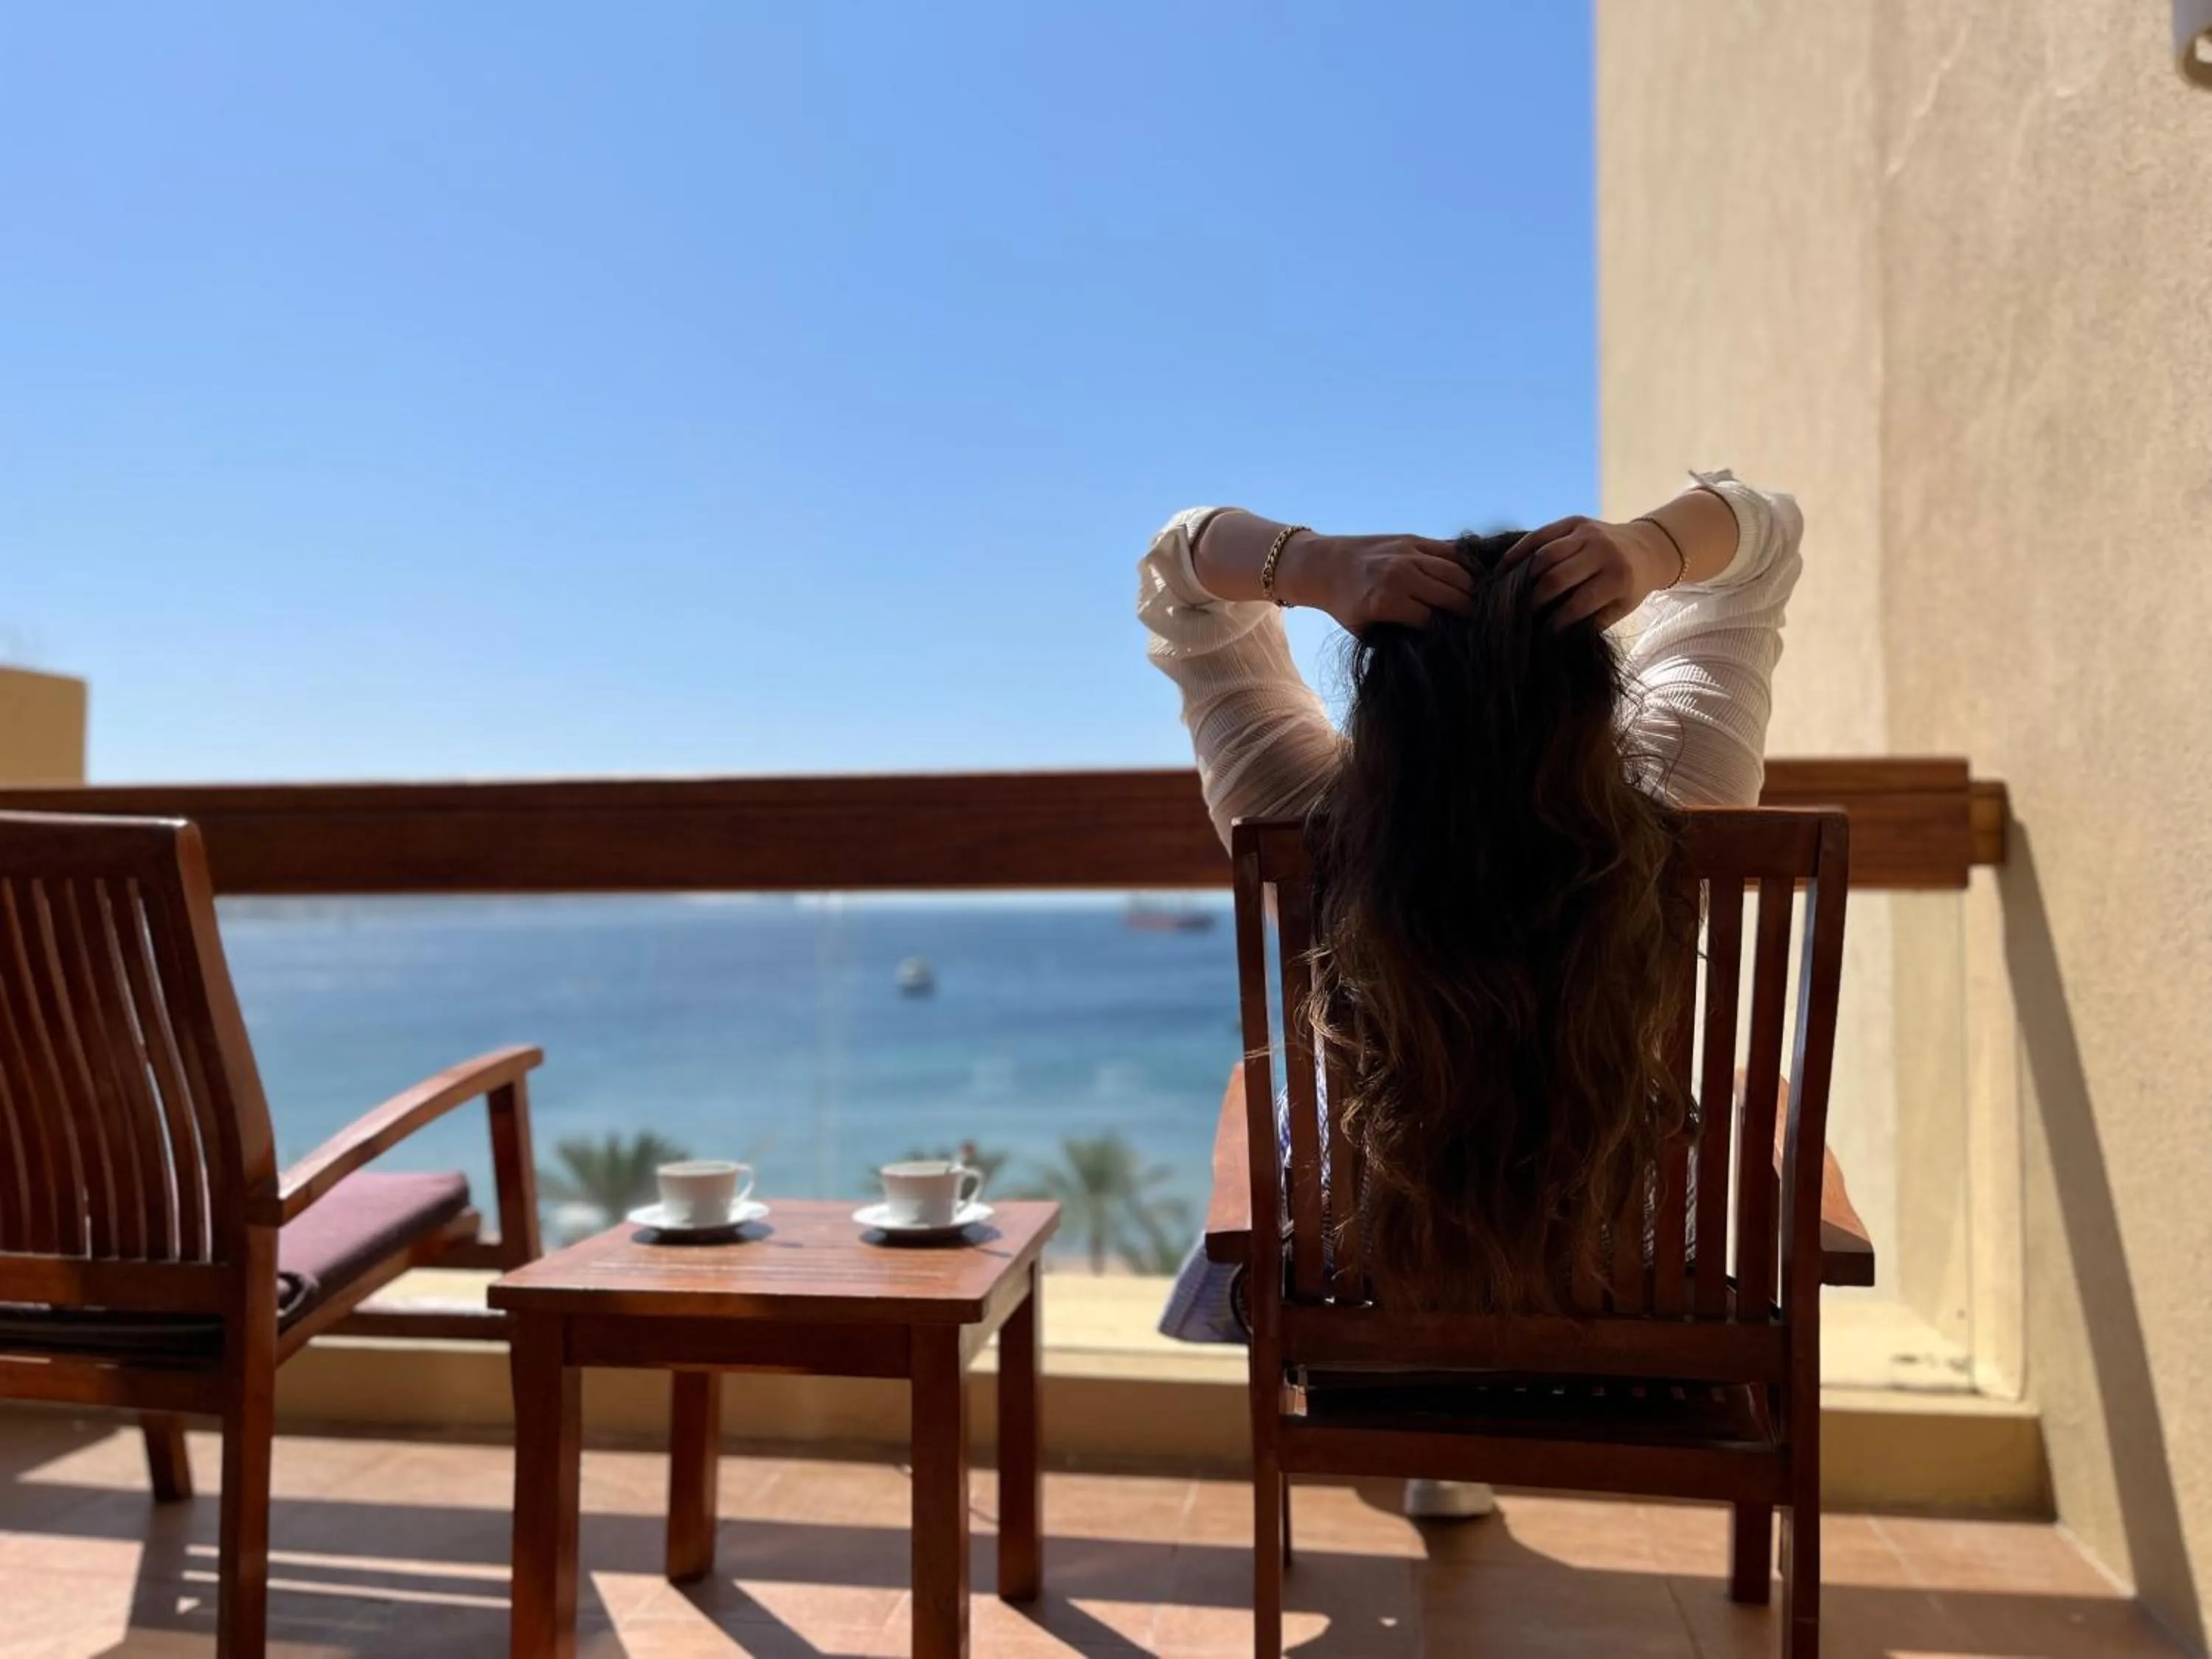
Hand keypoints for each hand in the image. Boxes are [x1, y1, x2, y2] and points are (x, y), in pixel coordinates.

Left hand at [1277, 532, 1473, 634]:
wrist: (1323, 565)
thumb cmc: (1343, 604)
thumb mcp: (1362, 631)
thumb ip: (1392, 639)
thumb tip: (1427, 649)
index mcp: (1387, 602)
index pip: (1432, 621)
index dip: (1447, 632)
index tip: (1457, 640)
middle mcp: (1400, 576)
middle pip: (1451, 596)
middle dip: (1467, 612)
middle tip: (1477, 623)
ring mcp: (1408, 554)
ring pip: (1456, 572)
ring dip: (1471, 589)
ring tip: (1477, 603)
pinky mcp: (1412, 540)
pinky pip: (1449, 551)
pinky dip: (1463, 565)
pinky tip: (1471, 578)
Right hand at [1499, 516, 1673, 630]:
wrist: (1647, 547)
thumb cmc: (1629, 586)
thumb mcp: (1620, 607)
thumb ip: (1591, 620)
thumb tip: (1553, 637)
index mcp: (1618, 577)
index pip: (1578, 603)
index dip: (1556, 621)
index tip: (1542, 634)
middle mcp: (1602, 551)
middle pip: (1556, 576)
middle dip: (1535, 599)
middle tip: (1522, 615)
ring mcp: (1587, 533)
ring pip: (1544, 554)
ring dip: (1524, 577)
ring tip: (1510, 593)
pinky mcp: (1575, 521)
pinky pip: (1540, 535)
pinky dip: (1519, 551)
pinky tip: (1505, 567)